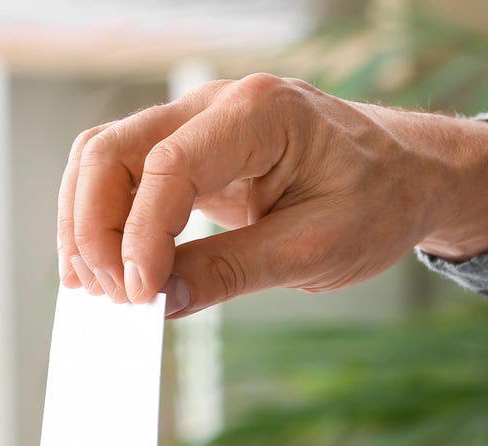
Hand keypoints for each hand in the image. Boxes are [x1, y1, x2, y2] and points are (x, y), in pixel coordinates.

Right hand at [57, 73, 487, 316]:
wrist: (403, 177)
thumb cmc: (374, 202)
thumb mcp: (316, 248)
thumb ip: (233, 271)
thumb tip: (162, 301)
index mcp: (260, 112)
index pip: (169, 164)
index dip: (140, 235)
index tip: (141, 295)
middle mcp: (215, 103)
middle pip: (112, 151)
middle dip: (94, 228)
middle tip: (112, 297)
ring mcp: (194, 123)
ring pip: (102, 159)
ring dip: (85, 224)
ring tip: (96, 290)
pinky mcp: (186, 152)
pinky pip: (121, 177)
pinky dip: (101, 222)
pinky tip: (104, 270)